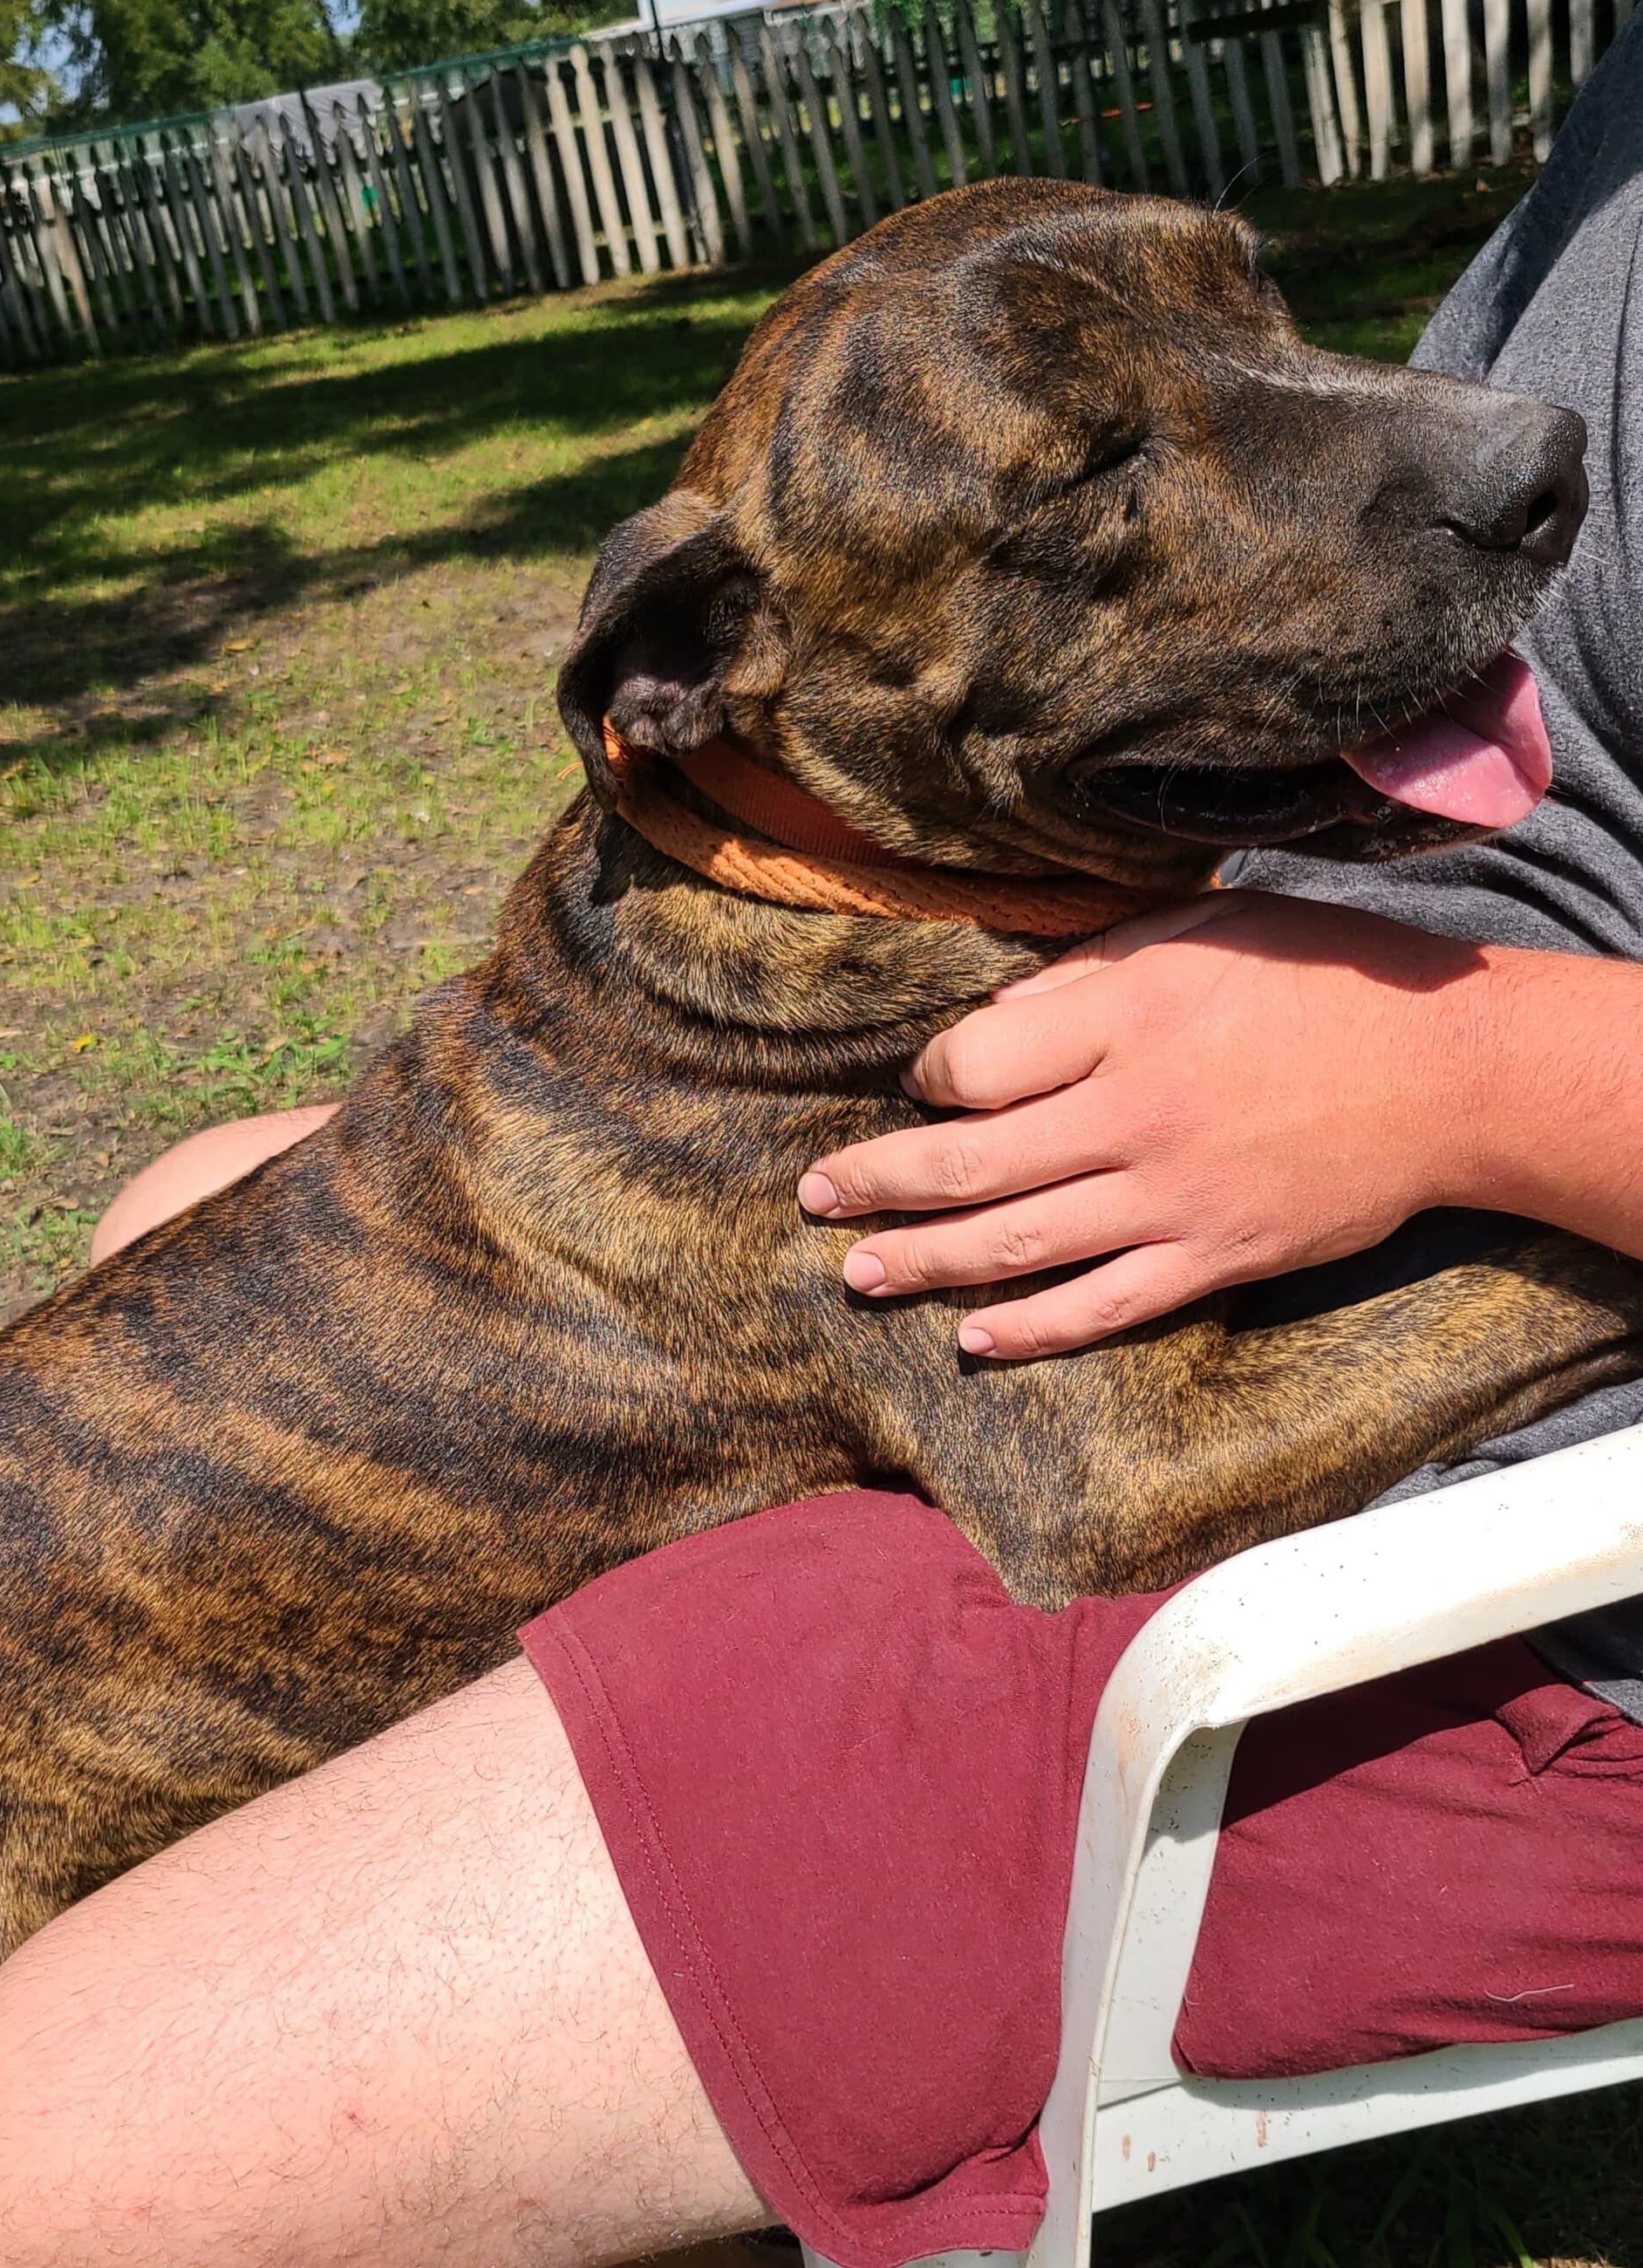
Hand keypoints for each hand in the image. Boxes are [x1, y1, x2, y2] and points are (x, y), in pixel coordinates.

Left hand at [797, 890, 1507, 1358]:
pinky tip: (970, 1337)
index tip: (914, 1087)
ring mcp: (1172, 1196)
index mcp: (1128, 1015)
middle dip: (876, 1184)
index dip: (926, 1080)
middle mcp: (1136, 1111)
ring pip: (1015, 1245)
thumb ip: (1092, 970)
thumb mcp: (1205, 930)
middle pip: (970, 1164)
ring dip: (922, 1263)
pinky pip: (1098, 1308)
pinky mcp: (1212, 1259)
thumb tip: (994, 1020)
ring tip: (858, 1273)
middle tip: (814, 1196)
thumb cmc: (1325, 980)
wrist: (1453, 1074)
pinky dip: (1027, 1329)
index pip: (976, 1065)